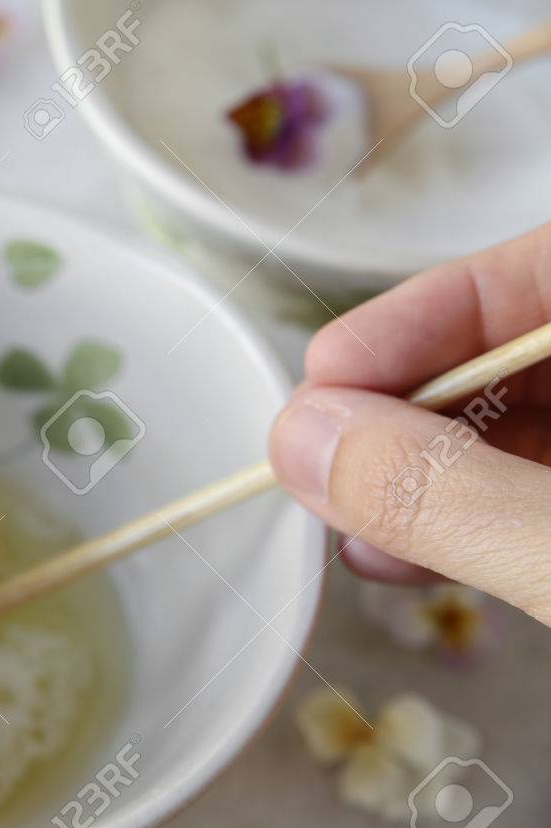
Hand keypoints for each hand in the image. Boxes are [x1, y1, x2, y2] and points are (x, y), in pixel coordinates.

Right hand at [270, 223, 550, 625]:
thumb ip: (449, 492)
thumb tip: (301, 438)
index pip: (535, 274)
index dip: (421, 314)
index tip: (324, 375)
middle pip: (513, 354)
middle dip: (404, 407)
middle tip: (316, 453)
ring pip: (516, 434)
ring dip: (415, 477)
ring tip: (342, 519)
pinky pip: (527, 503)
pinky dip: (459, 527)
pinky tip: (397, 553)